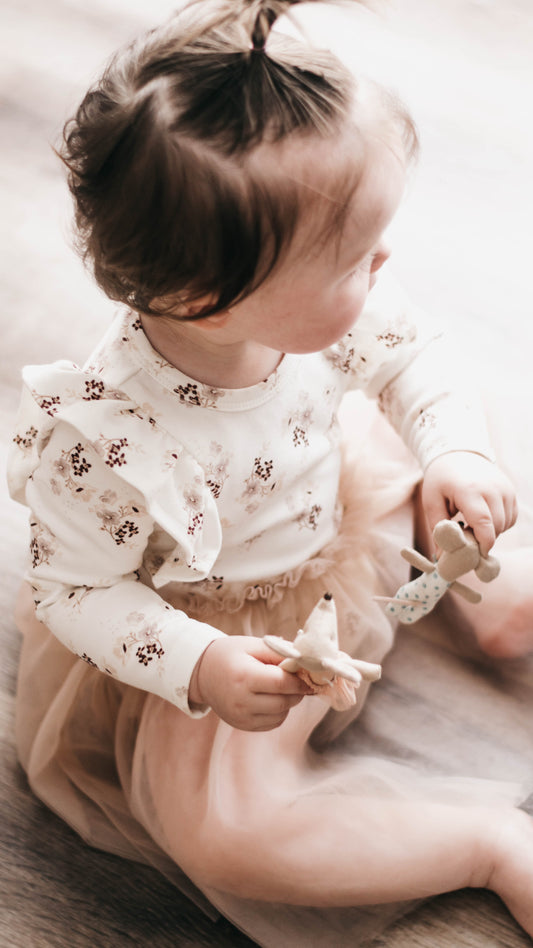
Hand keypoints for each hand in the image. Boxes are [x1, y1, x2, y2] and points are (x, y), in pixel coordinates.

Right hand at [188, 635, 311, 730]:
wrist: (202, 673)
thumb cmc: (230, 654)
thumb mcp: (252, 645)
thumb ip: (280, 652)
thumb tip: (306, 661)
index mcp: (244, 677)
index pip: (282, 683)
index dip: (300, 680)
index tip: (308, 674)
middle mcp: (241, 701)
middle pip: (284, 701)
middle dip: (297, 691)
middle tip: (298, 679)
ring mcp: (241, 717)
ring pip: (281, 714)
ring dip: (289, 701)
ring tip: (281, 687)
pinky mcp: (242, 725)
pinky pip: (272, 723)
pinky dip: (279, 711)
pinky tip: (272, 697)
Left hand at [421, 452, 517, 555]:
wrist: (456, 454)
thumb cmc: (440, 480)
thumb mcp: (431, 502)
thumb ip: (438, 529)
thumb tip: (442, 558)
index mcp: (469, 490)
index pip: (484, 523)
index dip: (483, 543)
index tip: (475, 555)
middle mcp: (492, 488)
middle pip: (496, 526)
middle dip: (484, 539)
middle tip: (467, 539)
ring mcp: (504, 488)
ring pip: (506, 523)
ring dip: (492, 532)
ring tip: (472, 525)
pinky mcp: (510, 490)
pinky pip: (511, 517)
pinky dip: (500, 524)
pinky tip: (484, 519)